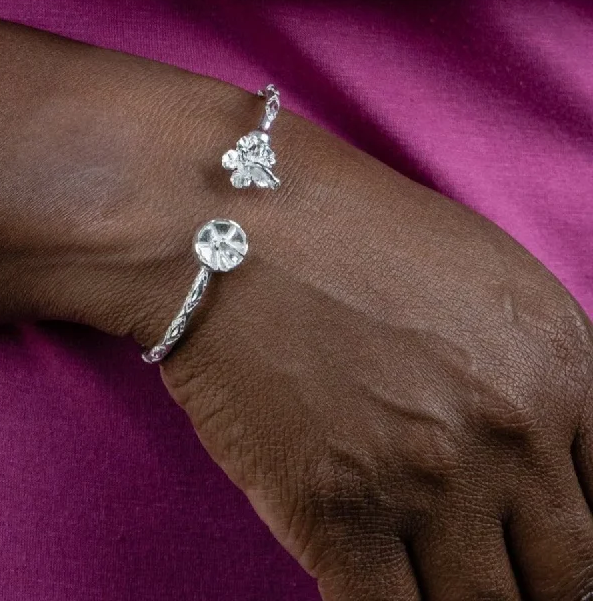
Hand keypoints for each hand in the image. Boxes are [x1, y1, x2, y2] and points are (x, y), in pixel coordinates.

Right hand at [129, 102, 592, 598]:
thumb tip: (545, 458)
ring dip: (461, 600)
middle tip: (493, 577)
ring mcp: (423, 482)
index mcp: (560, 369)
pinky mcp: (336, 514)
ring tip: (431, 581)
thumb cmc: (346, 233)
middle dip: (531, 589)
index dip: (580, 556)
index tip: (545, 560)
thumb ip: (538, 372)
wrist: (229, 224)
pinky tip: (369, 582)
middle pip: (565, 580)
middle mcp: (508, 435)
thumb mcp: (480, 277)